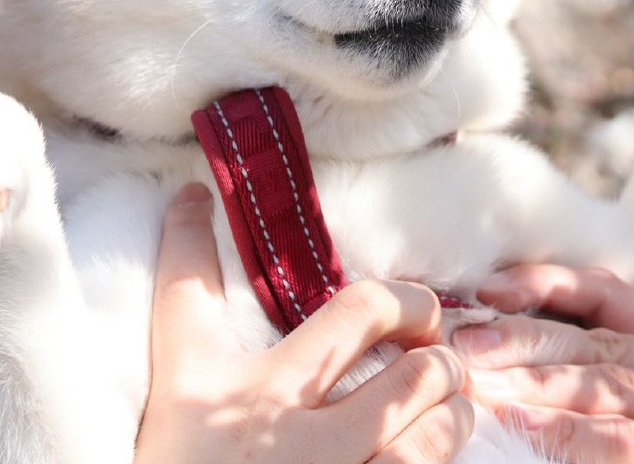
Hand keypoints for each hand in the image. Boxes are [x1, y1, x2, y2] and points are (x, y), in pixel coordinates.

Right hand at [135, 183, 474, 463]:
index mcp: (209, 402)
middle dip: (417, 315)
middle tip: (425, 338)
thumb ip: (210, 357)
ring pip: (431, 392)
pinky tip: (434, 454)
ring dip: (451, 395)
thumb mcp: (183, 434)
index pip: (185, 299)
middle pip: (369, 313)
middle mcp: (265, 426)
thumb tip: (197, 226)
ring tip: (442, 406)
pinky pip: (438, 462)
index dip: (186, 237)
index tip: (191, 196)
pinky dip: (450, 450)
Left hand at [455, 265, 633, 462]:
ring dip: (535, 387)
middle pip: (600, 347)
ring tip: (481, 383)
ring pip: (607, 390)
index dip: (549, 285)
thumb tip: (499, 341)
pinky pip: (620, 440)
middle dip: (526, 340)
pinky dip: (566, 435)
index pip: (611, 297)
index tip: (489, 288)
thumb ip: (596, 374)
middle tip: (466, 341)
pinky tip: (523, 429)